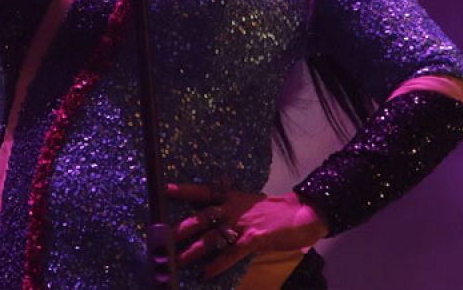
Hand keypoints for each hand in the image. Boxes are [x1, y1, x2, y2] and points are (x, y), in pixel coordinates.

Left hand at [167, 181, 328, 279]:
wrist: (302, 213)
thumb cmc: (273, 211)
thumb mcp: (247, 203)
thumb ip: (227, 208)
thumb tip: (206, 216)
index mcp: (230, 198)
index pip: (203, 192)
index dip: (183, 190)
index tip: (164, 189)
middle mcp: (232, 209)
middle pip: (201, 218)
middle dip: (180, 228)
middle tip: (160, 236)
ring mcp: (243, 224)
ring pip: (212, 237)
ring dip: (193, 250)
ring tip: (176, 260)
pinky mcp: (255, 239)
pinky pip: (232, 254)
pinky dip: (218, 264)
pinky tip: (206, 273)